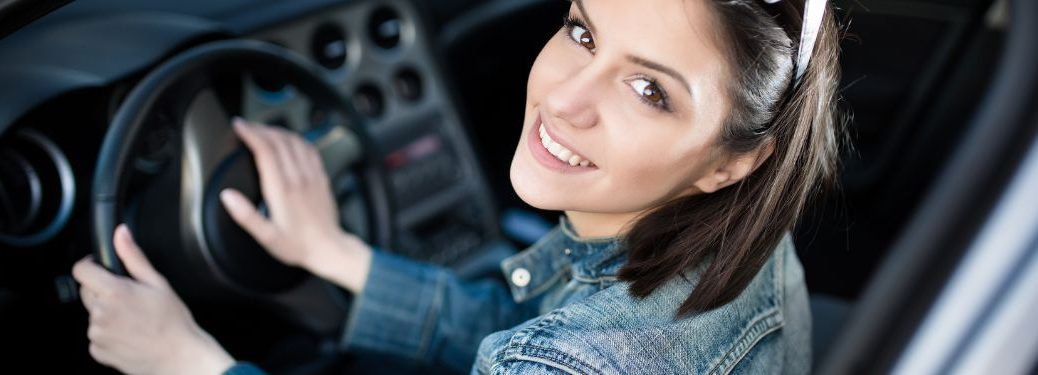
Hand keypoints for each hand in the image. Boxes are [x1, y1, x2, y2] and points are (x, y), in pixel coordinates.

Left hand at [72, 224, 233, 374]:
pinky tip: (129, 333)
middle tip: (129, 297)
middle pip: (87, 292)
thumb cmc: (173, 322)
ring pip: (93, 314)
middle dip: (103, 290)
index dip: (90, 265)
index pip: (81, 270)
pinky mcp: (98, 350)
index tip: (100, 267)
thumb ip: (134, 256)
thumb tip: (121, 234)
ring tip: (133, 319)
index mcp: (114, 293)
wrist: (177, 357)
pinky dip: (109, 332)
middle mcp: (101, 313)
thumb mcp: (158, 283)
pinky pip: (97, 335)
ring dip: (107, 312)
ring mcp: (97, 334)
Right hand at [219, 118, 371, 292]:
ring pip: (295, 141)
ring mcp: (312, 176)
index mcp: (282, 190)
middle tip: (246, 125)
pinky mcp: (322, 178)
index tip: (239, 126)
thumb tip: (227, 196)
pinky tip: (289, 140)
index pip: (265, 151)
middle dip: (260, 128)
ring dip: (278, 131)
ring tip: (263, 129)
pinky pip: (310, 150)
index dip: (251, 134)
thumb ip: (246, 216)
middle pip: (279, 141)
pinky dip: (296, 139)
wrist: (330, 248)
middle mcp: (298, 178)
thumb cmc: (298, 245)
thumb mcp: (266, 237)